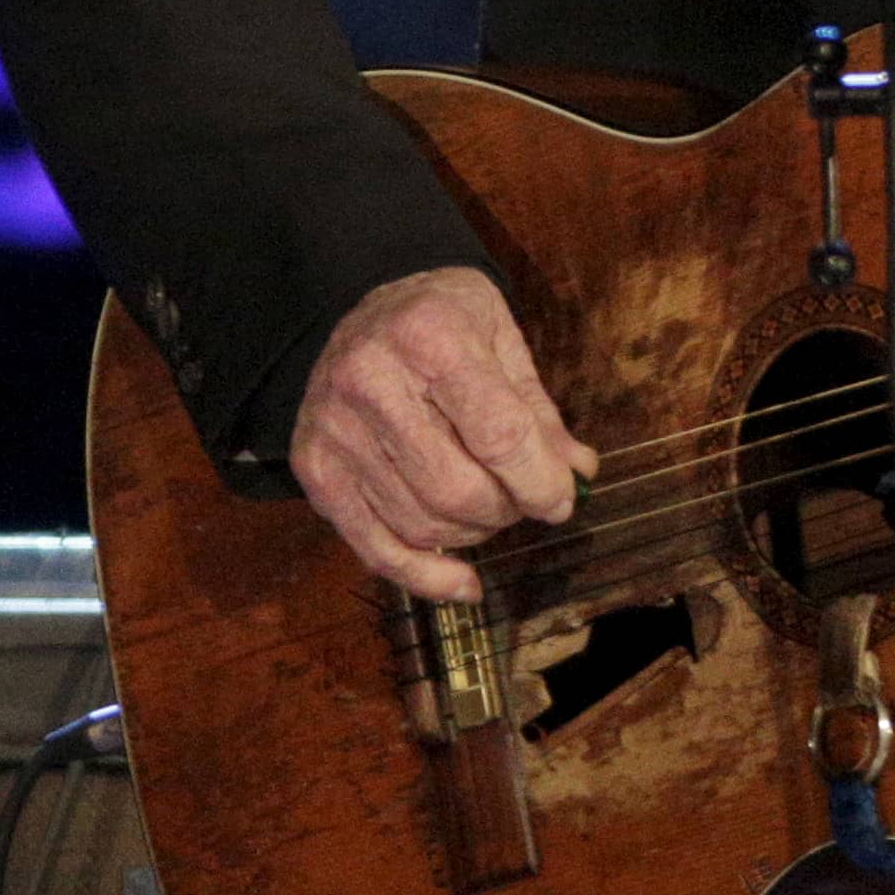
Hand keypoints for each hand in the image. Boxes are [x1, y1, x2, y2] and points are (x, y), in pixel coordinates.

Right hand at [288, 267, 591, 605]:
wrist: (356, 311)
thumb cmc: (440, 319)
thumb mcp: (499, 336)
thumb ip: (536, 409)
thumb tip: (579, 473)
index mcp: (430, 336)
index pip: (499, 435)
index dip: (540, 481)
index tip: (562, 499)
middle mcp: (370, 381)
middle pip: (458, 489)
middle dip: (506, 510)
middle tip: (523, 500)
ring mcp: (334, 430)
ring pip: (421, 523)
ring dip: (471, 534)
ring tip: (488, 510)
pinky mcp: (315, 469)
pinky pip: (374, 548)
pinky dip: (425, 577)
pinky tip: (464, 584)